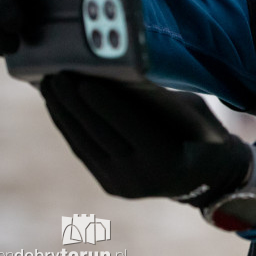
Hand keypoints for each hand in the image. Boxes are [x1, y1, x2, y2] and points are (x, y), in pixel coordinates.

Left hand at [40, 73, 252, 207]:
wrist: (205, 177)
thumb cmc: (204, 134)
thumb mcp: (193, 114)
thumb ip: (162, 99)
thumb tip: (125, 72)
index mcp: (166, 160)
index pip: (129, 127)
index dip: (105, 105)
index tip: (83, 80)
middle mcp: (140, 177)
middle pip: (100, 134)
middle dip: (74, 103)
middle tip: (57, 74)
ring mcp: (121, 184)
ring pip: (84, 143)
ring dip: (63, 113)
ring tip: (49, 85)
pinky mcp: (108, 183)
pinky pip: (83, 151)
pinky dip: (68, 126)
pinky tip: (58, 104)